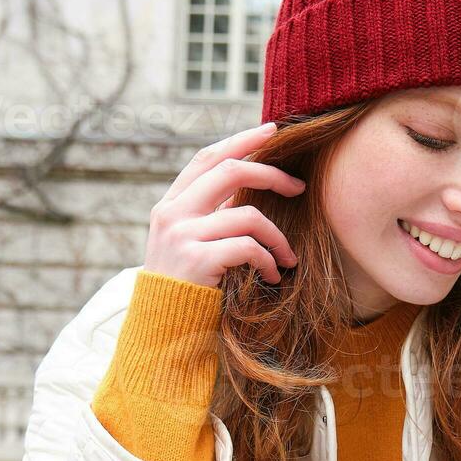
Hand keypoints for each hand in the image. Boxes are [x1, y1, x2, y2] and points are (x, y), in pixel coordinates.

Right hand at [144, 122, 308, 287]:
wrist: (160, 330)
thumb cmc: (185, 287)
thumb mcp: (187, 243)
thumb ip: (207, 214)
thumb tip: (249, 182)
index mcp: (170, 205)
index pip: (207, 158)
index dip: (240, 140)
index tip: (272, 130)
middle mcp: (172, 214)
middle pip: (230, 171)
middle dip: (271, 174)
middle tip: (299, 186)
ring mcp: (182, 236)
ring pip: (248, 215)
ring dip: (278, 237)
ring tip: (288, 257)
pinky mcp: (197, 260)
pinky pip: (249, 247)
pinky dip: (269, 261)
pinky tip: (273, 276)